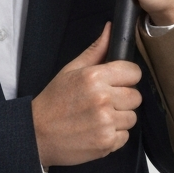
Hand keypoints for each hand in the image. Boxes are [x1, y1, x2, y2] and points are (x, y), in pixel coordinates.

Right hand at [31, 23, 141, 166]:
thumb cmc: (54, 101)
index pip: (133, 72)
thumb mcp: (71, 70)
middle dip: (123, 98)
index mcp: (95, 77)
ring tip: (100, 117)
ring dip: (120, 118)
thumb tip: (111, 29)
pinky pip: (125, 136)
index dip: (127, 77)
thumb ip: (96, 50)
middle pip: (136, 96)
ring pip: (132, 117)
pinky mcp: (106, 143)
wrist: (37, 134)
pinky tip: (98, 131)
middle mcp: (103, 99)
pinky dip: (114, 135)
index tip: (118, 82)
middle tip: (105, 102)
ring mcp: (105, 123)